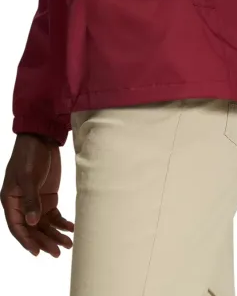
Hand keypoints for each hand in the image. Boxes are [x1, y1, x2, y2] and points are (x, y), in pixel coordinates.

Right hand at [1, 133, 73, 256]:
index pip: (17, 226)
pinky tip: (70, 228)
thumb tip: (32, 223)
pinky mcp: (48, 197)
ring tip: (67, 244)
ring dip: (55, 235)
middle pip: (33, 229)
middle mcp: (22, 205)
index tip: (37, 252)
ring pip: (44, 225)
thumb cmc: (28, 155)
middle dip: (44, 241)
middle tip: (57, 252)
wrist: (42, 138)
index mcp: (11, 201)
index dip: (26, 240)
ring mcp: (36, 202)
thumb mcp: (28, 177)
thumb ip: (31, 200)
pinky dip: (62, 223)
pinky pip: (54, 215)